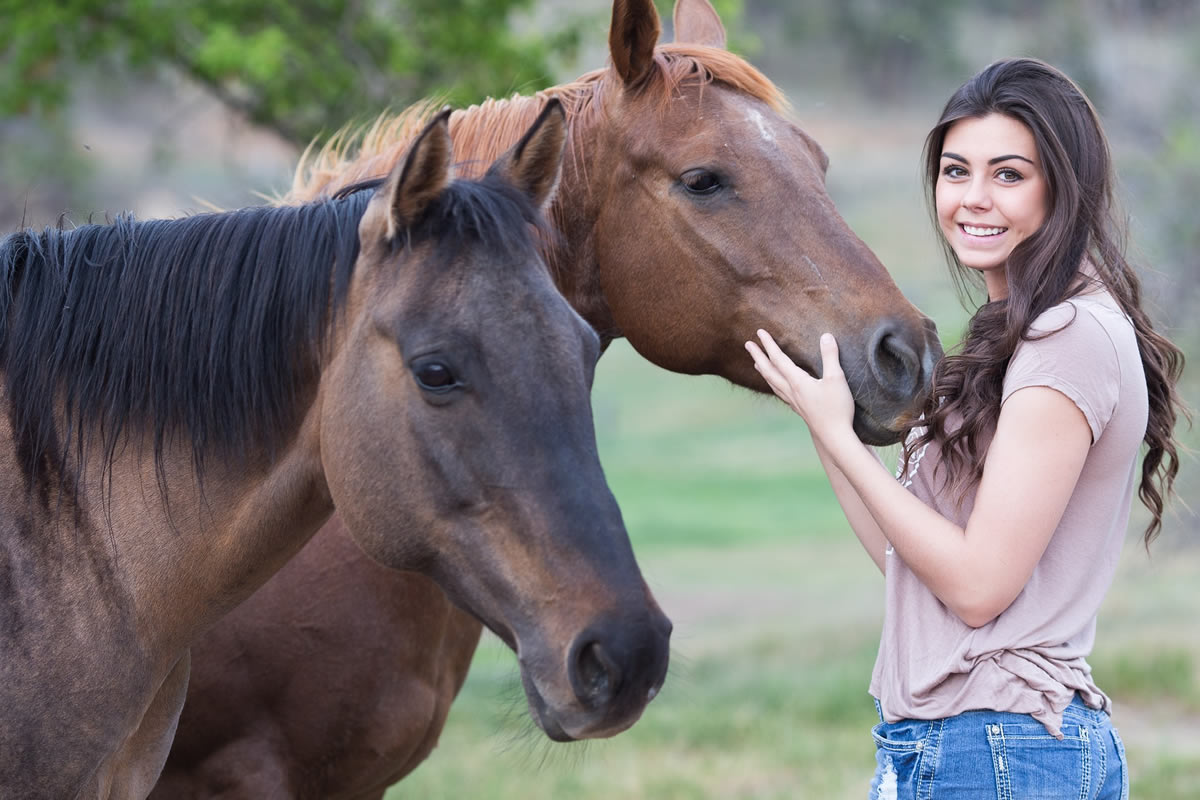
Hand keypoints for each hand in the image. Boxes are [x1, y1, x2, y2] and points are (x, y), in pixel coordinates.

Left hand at [744, 330, 856, 447]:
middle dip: (758, 356)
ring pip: (772, 383)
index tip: (759, 332)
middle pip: (769, 371)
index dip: (769, 344)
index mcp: (797, 382)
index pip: (778, 359)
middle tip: (747, 345)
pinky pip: (780, 393)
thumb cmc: (836, 408)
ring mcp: (793, 402)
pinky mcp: (799, 409)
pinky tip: (777, 386)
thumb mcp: (836, 379)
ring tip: (756, 364)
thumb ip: (830, 356)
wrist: (834, 437)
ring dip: (763, 371)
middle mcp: (791, 391)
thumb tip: (826, 335)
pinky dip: (773, 385)